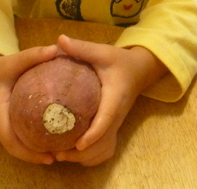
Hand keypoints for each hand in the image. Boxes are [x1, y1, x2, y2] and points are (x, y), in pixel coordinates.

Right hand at [0, 45, 60, 164]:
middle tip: (63, 154)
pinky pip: (23, 135)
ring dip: (39, 149)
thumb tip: (55, 50)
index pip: (13, 143)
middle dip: (39, 155)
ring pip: (22, 144)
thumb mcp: (10, 62)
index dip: (31, 154)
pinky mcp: (10, 121)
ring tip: (62, 149)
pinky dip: (37, 138)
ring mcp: (5, 125)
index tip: (50, 157)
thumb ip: (31, 56)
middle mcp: (1, 126)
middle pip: (20, 149)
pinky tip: (55, 134)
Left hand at [52, 34, 165, 166]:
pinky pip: (105, 148)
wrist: (139, 71)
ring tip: (60, 155)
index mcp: (115, 96)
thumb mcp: (103, 52)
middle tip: (57, 152)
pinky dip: (91, 156)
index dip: (94, 133)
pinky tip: (73, 154)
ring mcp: (117, 124)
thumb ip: (82, 48)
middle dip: (82, 152)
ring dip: (85, 157)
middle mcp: (117, 114)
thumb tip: (59, 40)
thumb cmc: (119, 61)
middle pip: (104, 141)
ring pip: (104, 149)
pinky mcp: (114, 128)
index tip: (78, 144)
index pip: (106, 118)